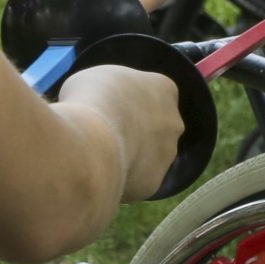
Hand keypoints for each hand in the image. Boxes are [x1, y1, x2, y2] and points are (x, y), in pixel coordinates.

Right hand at [57, 63, 183, 200]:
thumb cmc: (90, 100)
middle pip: (156, 126)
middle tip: (105, 134)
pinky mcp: (153, 183)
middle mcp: (174, 122)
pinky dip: (121, 179)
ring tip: (98, 156)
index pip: (154, 93)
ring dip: (130, 156)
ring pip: (149, 156)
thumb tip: (99, 102)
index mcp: (164, 89)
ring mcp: (167, 154)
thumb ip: (107, 91)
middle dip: (136, 130)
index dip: (129, 101)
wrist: (91, 144)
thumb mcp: (93, 80)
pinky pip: (136, 181)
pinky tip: (100, 175)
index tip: (109, 106)